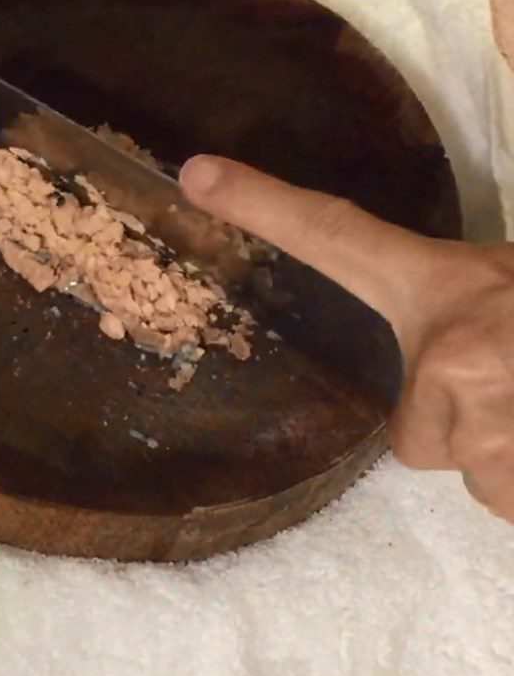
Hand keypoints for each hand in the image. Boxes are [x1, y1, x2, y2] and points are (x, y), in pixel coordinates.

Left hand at [180, 155, 513, 522]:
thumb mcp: (504, 301)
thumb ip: (463, 334)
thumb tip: (443, 393)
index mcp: (444, 288)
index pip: (333, 234)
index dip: (263, 203)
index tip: (194, 172)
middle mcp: (453, 347)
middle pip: (418, 441)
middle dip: (472, 433)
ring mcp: (490, 413)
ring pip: (473, 476)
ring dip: (512, 462)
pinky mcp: (512, 469)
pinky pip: (500, 503)